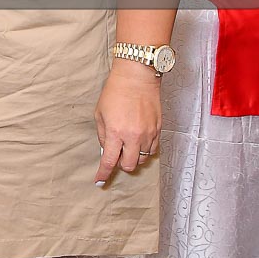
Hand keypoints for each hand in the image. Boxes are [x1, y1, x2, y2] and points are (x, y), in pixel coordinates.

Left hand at [93, 63, 161, 187]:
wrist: (137, 77)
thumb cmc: (115, 92)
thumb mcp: (100, 113)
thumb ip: (103, 135)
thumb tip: (107, 150)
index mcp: (116, 132)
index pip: (110, 161)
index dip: (104, 174)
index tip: (100, 180)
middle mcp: (133, 136)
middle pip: (130, 165)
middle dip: (121, 165)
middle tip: (117, 156)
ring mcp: (148, 133)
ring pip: (143, 159)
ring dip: (134, 157)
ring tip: (128, 146)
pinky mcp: (158, 129)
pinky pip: (153, 149)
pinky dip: (145, 150)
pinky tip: (139, 141)